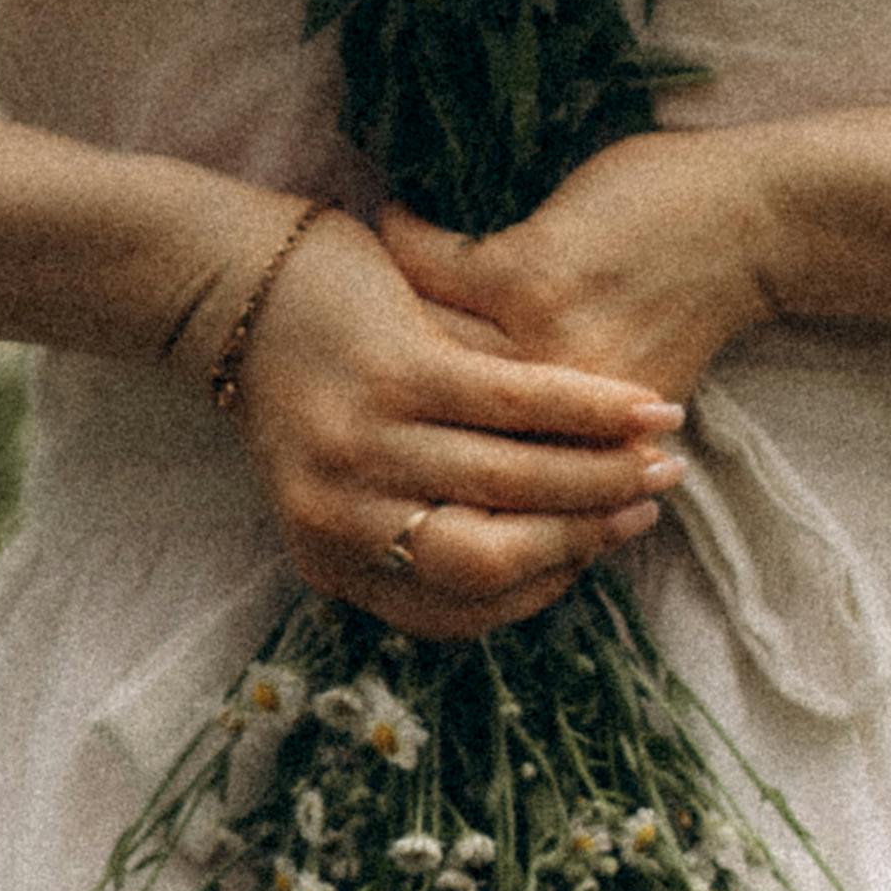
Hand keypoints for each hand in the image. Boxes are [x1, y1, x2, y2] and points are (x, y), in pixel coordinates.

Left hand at [218, 206, 684, 644]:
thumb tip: (543, 563)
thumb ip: (422, 527)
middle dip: (584, 539)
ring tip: (661, 461)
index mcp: (330, 557)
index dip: (541, 589)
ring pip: (515, 479)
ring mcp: (367, 444)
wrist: (230, 280)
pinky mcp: (395, 370)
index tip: (596, 559)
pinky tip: (641, 406)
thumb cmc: (305, 383)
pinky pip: (516, 400)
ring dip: (604, 475)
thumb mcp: (342, 478)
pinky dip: (589, 408)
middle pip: (493, 556)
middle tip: (647, 512)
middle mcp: (340, 516)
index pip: (457, 609)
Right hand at [372, 127, 785, 417]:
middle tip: (344, 342)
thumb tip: (484, 446)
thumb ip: (557, 428)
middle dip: (377, 369)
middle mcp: (550, 417)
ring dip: (380, 300)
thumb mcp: (620, 386)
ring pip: (418, 339)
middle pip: (427, 407)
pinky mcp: (528, 279)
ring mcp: (535, 347)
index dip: (405, 430)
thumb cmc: (693, 300)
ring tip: (353, 285)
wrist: (758, 231)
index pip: (458, 455)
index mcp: (569, 447)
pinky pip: (431, 264)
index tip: (365, 405)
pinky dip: (406, 236)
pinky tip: (389, 219)